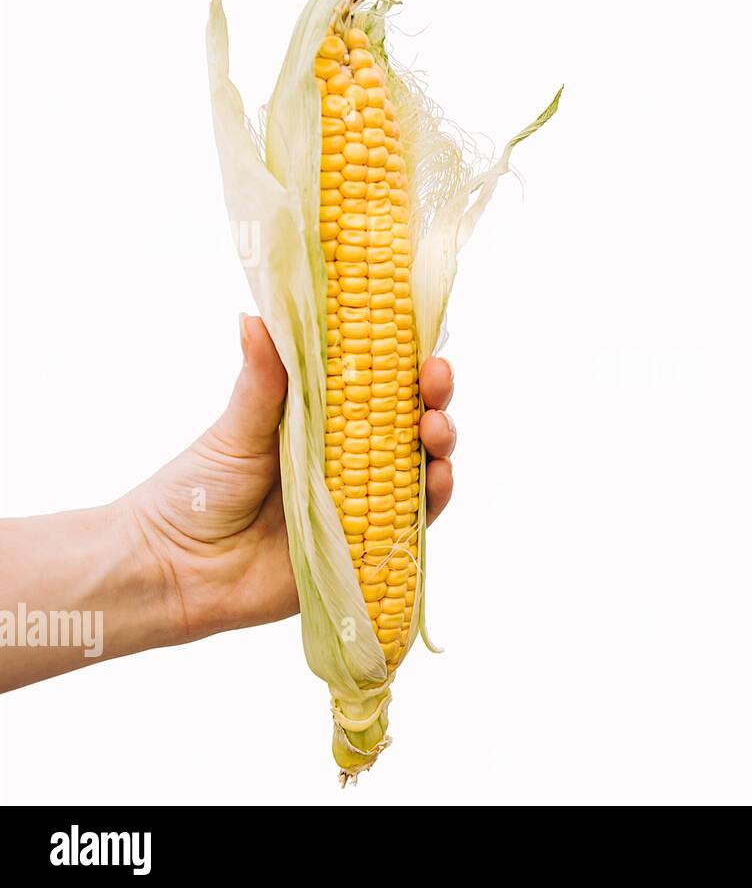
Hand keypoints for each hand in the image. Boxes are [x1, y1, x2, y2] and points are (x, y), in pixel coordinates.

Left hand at [126, 314, 456, 643]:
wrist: (173, 570)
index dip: (407, 360)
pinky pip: (414, 521)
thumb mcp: (234, 431)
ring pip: (421, 466)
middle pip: (411, 420)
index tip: (421, 339)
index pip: (378, 382)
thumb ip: (261, 381)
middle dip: (434, 396)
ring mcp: (361, 502)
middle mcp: (348, 459)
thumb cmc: (195, 493)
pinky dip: (434, 498)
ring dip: (441, 442)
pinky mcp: (366, 548)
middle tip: (436, 378)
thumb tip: (257, 316)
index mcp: (319, 422)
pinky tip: (439, 477)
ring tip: (436, 428)